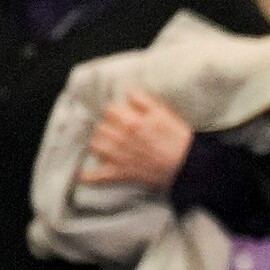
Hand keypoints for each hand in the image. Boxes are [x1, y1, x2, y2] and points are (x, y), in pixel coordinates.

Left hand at [80, 88, 194, 190]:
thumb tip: (129, 92)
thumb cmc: (177, 138)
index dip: (116, 111)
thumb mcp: (164, 113)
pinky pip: (95, 176)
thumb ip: (144, 101)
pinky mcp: (118, 174)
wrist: (185, 165)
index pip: (110, 109)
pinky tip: (84, 174)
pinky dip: (88, 176)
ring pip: (94, 145)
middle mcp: (120, 138)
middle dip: (107, 126)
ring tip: (107, 144)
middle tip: (117, 130)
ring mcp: (117, 157)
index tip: (122, 115)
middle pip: (100, 126)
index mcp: (132, 121)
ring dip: (98, 143)